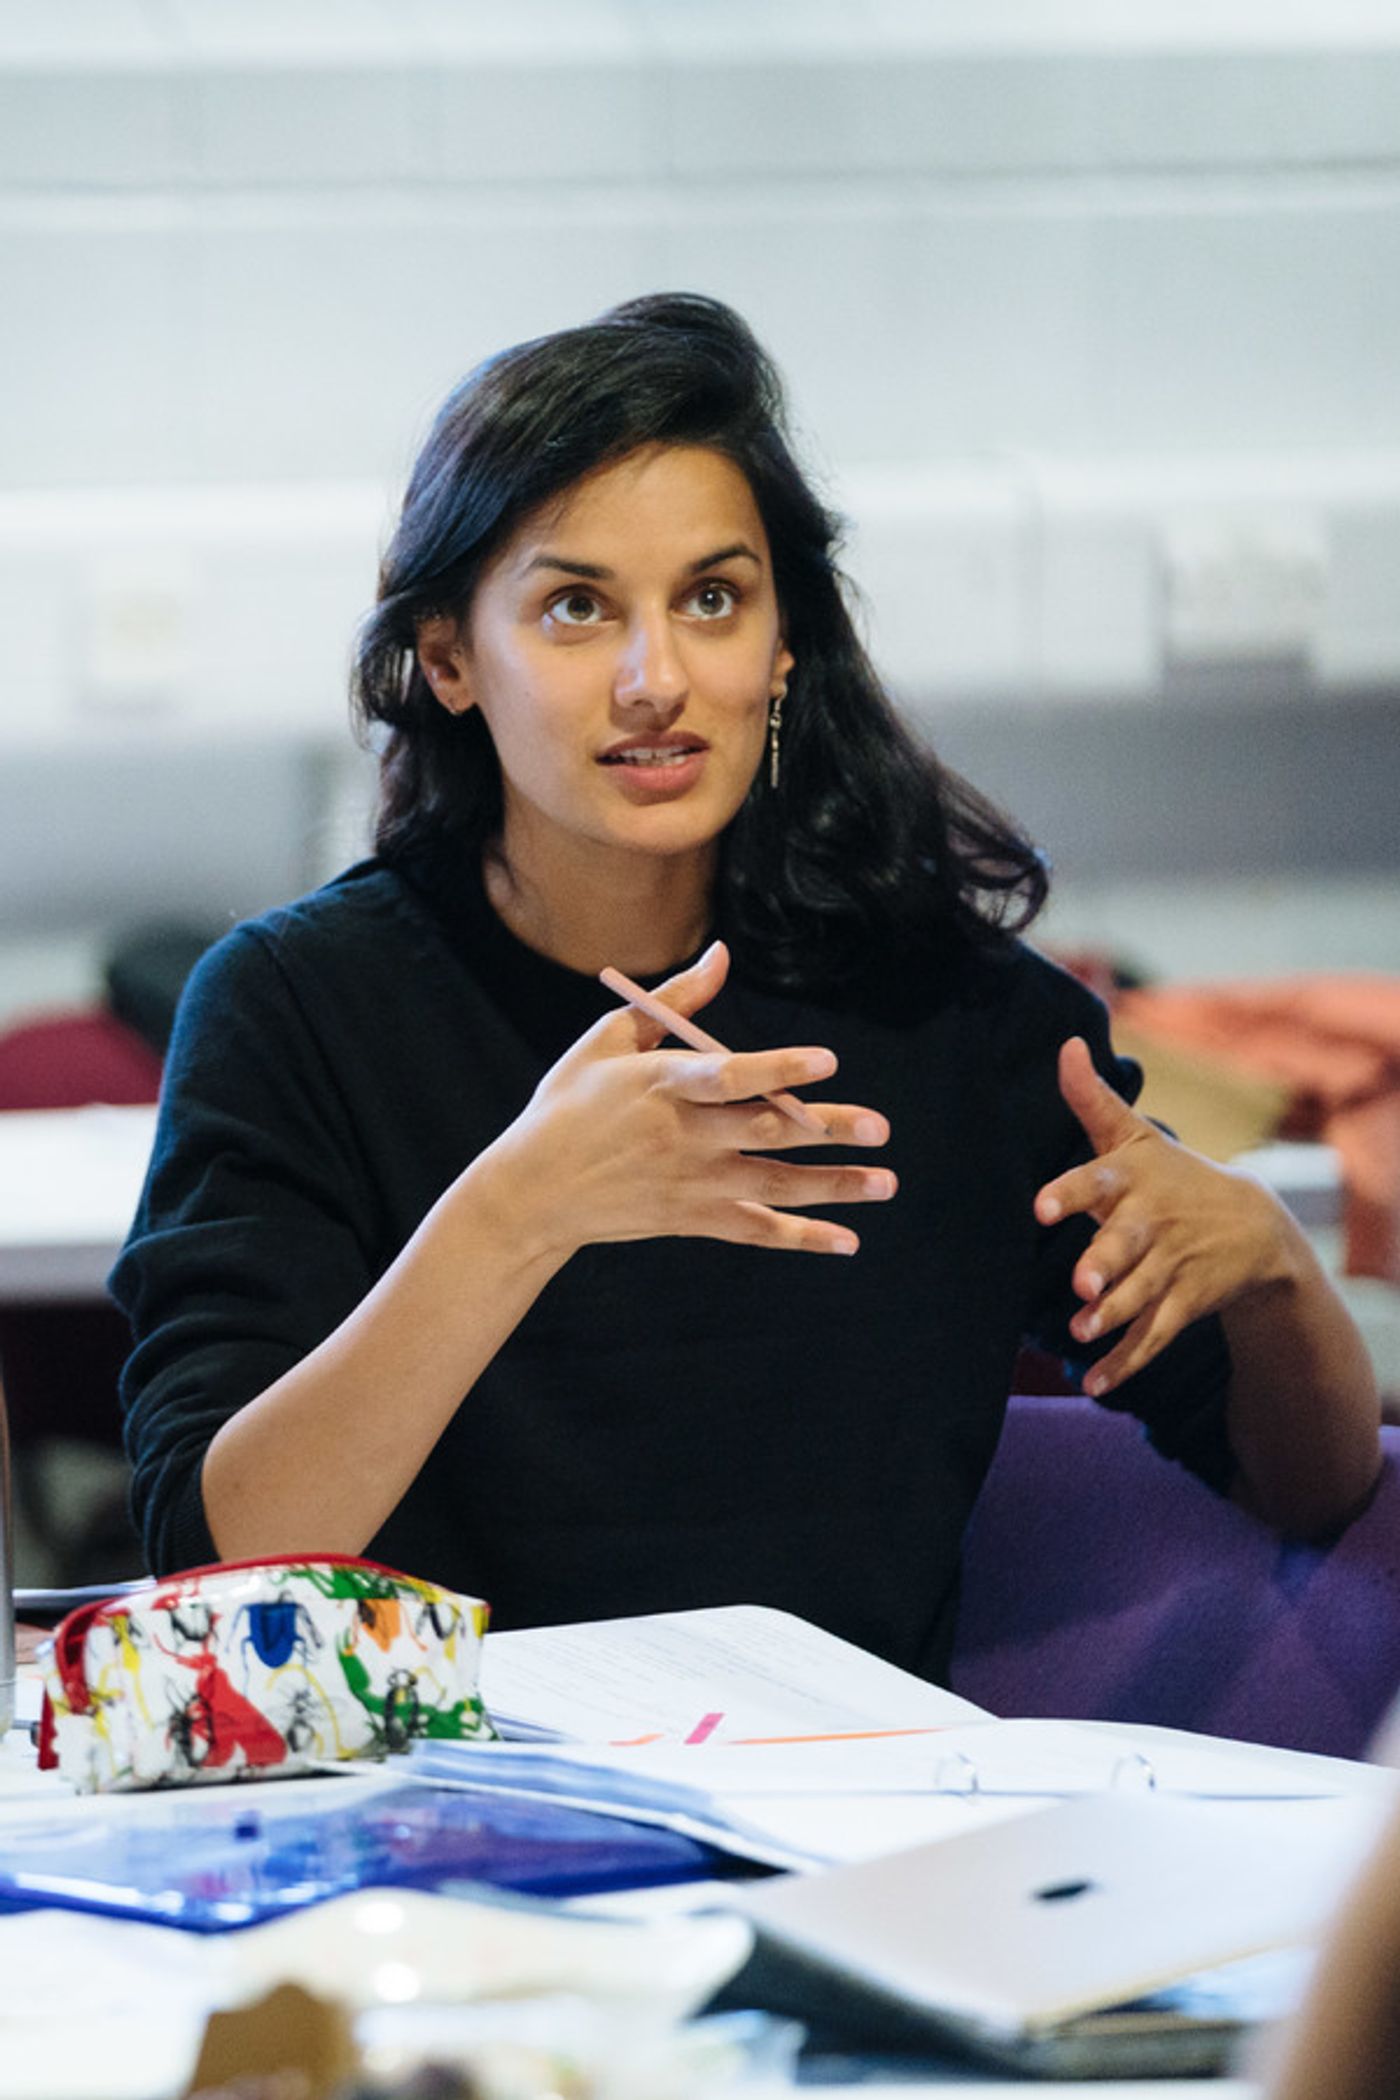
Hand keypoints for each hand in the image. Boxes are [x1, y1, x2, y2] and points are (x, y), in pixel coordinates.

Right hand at [481, 939, 894, 1259]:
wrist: (530, 1193)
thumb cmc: (570, 1103)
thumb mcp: (607, 1039)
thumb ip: (673, 1000)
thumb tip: (723, 952)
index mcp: (659, 1084)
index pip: (728, 1075)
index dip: (779, 1068)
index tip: (828, 1062)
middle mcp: (680, 1137)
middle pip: (764, 1131)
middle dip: (825, 1130)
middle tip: (880, 1127)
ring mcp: (688, 1184)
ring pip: (772, 1185)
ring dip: (832, 1187)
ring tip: (885, 1182)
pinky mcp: (689, 1220)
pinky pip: (754, 1232)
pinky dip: (801, 1238)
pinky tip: (847, 1241)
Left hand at [1033, 1035, 1295, 1396]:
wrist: (1255, 1226)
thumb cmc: (1173, 1173)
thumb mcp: (1136, 1134)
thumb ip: (1092, 1099)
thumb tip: (1064, 1044)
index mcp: (1132, 1179)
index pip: (1098, 1179)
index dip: (1071, 1192)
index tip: (1041, 1205)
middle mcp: (1151, 1224)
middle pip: (1124, 1245)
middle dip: (1105, 1264)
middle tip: (1082, 1284)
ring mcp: (1171, 1268)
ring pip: (1139, 1295)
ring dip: (1112, 1317)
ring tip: (1083, 1331)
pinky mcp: (1183, 1304)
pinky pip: (1152, 1337)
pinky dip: (1124, 1363)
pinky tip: (1094, 1384)